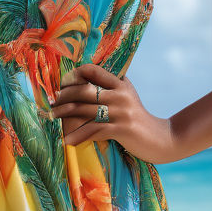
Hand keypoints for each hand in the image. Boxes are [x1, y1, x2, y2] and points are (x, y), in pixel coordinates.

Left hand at [49, 62, 176, 164]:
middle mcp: (120, 95)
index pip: (93, 70)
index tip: (62, 85)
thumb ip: (111, 85)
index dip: (75, 75)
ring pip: (85, 110)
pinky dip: (78, 135)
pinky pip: (93, 130)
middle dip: (64, 96)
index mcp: (120, 84)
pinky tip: (67, 140)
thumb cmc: (137, 117)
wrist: (160, 138)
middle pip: (84, 91)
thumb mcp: (127, 95)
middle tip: (52, 102)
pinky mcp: (121, 129)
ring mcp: (121, 112)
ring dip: (64, 114)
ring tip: (53, 117)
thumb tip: (86, 76)